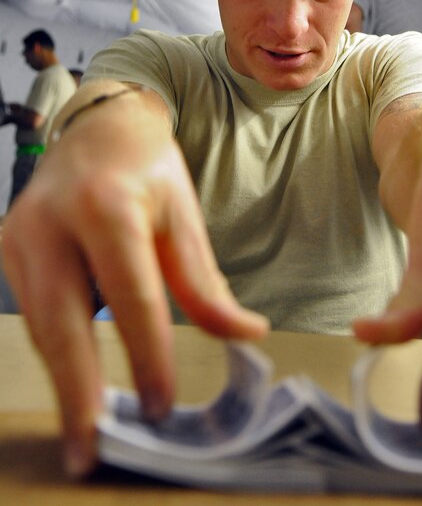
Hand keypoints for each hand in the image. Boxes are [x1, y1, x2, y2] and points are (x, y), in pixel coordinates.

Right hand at [2, 84, 267, 476]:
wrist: (100, 127)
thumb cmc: (148, 169)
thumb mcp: (185, 216)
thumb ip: (204, 282)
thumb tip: (245, 335)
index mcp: (108, 205)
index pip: (131, 295)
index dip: (147, 354)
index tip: (161, 404)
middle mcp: (53, 220)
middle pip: (62, 322)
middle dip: (77, 391)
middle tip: (91, 448)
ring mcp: (21, 233)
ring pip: (40, 323)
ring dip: (63, 379)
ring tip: (85, 430)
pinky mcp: (8, 245)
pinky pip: (33, 309)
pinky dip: (55, 350)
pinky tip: (74, 381)